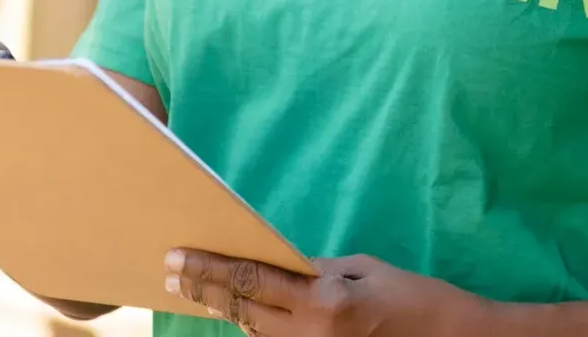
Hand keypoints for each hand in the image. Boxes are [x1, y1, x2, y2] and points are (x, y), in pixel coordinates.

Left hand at [166, 249, 486, 336]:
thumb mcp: (366, 270)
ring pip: (255, 333)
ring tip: (197, 289)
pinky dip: (256, 327)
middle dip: (205, 290)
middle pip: (243, 311)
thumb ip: (318, 270)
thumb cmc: (416, 298)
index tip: (178, 257)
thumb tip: (281, 267)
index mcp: (325, 302)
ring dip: (227, 309)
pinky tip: (240, 312)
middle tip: (171, 276)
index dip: (211, 269)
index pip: (253, 280)